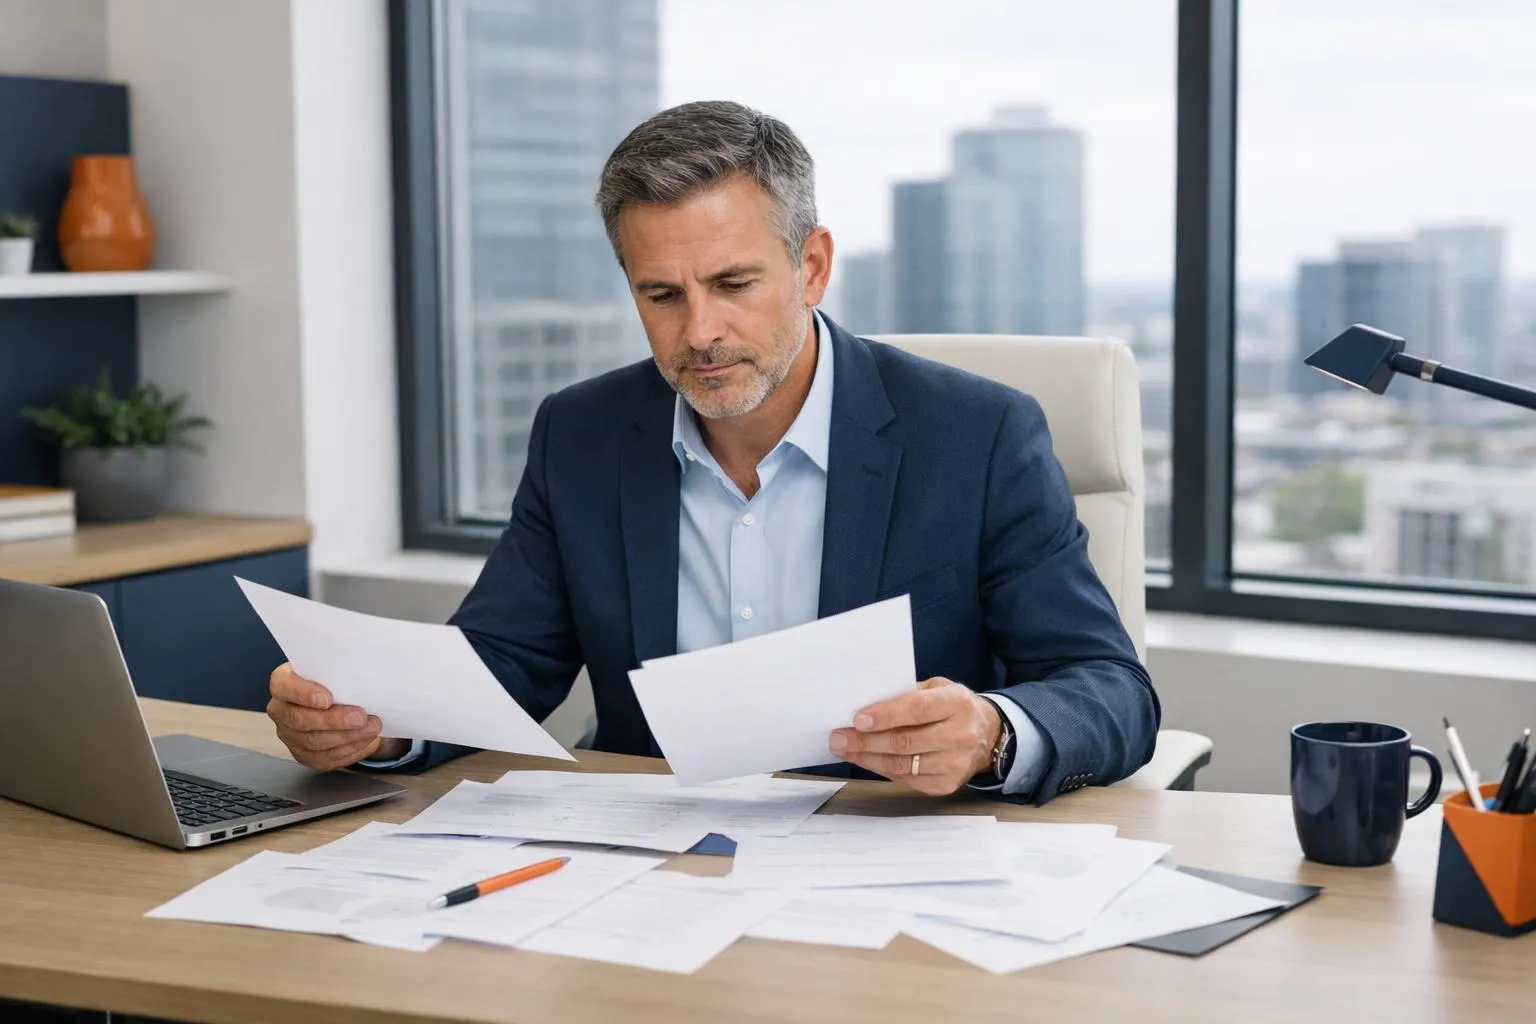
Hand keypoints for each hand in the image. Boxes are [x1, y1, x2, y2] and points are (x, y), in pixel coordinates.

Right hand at [266, 663, 401, 768]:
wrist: (343, 701)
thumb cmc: (337, 680)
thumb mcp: (336, 668)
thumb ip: (341, 670)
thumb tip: (363, 670)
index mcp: (283, 683)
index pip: (283, 686)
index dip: (303, 694)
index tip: (328, 699)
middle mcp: (281, 710)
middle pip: (299, 720)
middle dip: (333, 721)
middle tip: (360, 717)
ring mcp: (289, 735)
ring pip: (313, 742)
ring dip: (347, 737)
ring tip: (371, 728)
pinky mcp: (304, 754)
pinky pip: (325, 758)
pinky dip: (349, 750)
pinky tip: (366, 741)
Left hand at [828, 677, 1001, 794]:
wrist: (988, 735)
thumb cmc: (953, 707)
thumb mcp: (937, 689)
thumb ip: (906, 695)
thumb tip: (864, 706)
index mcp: (957, 703)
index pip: (916, 710)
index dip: (885, 715)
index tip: (857, 719)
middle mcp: (961, 735)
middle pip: (904, 742)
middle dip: (865, 741)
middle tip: (838, 737)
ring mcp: (955, 764)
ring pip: (902, 765)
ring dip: (867, 758)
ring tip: (845, 749)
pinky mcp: (947, 785)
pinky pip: (906, 780)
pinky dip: (881, 770)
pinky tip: (866, 760)